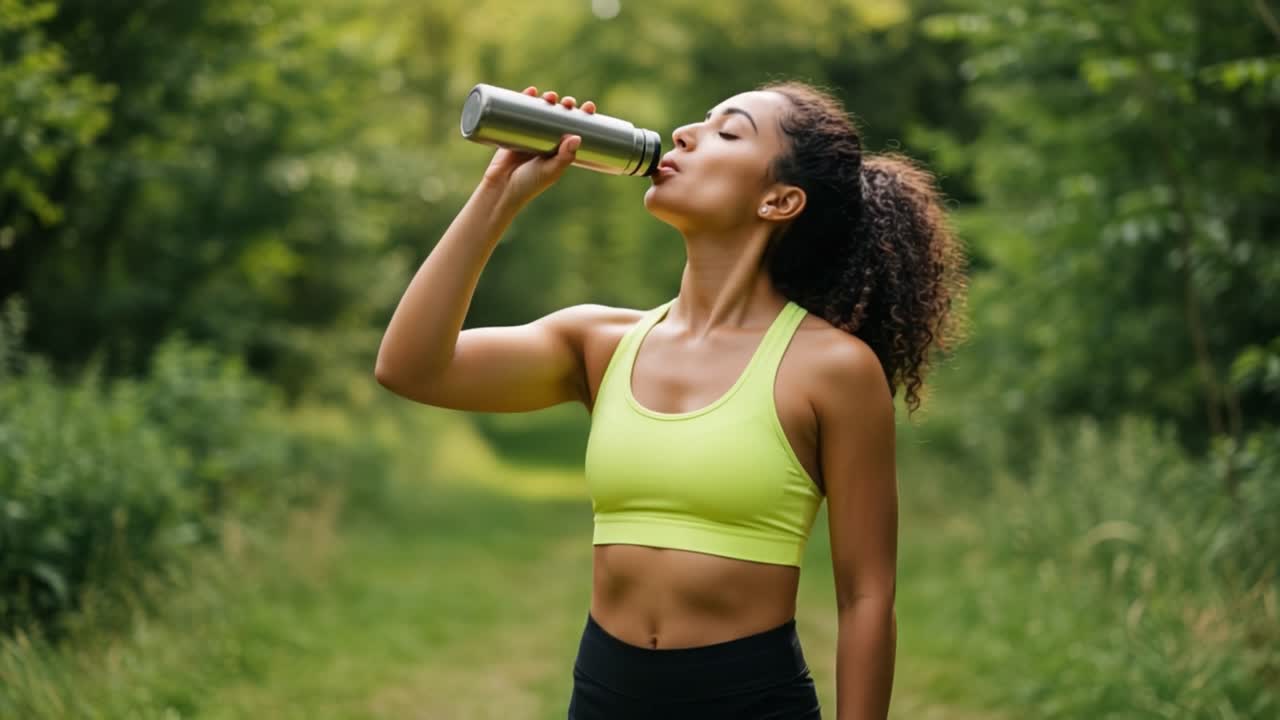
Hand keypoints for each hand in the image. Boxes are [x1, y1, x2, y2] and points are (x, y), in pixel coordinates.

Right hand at [482, 86, 596, 207]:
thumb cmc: (530, 184)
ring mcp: (530, 134)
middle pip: (559, 116)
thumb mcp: (551, 171)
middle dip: (565, 105)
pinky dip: (525, 99)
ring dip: (548, 99)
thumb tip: (578, 136)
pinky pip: (520, 112)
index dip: (582, 116)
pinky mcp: (513, 131)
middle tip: (567, 102)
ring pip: (542, 111)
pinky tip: (531, 91)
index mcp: (560, 150)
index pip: (575, 128)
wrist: (501, 189)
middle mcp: (547, 140)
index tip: (589, 107)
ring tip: (550, 96)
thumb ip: (564, 157)